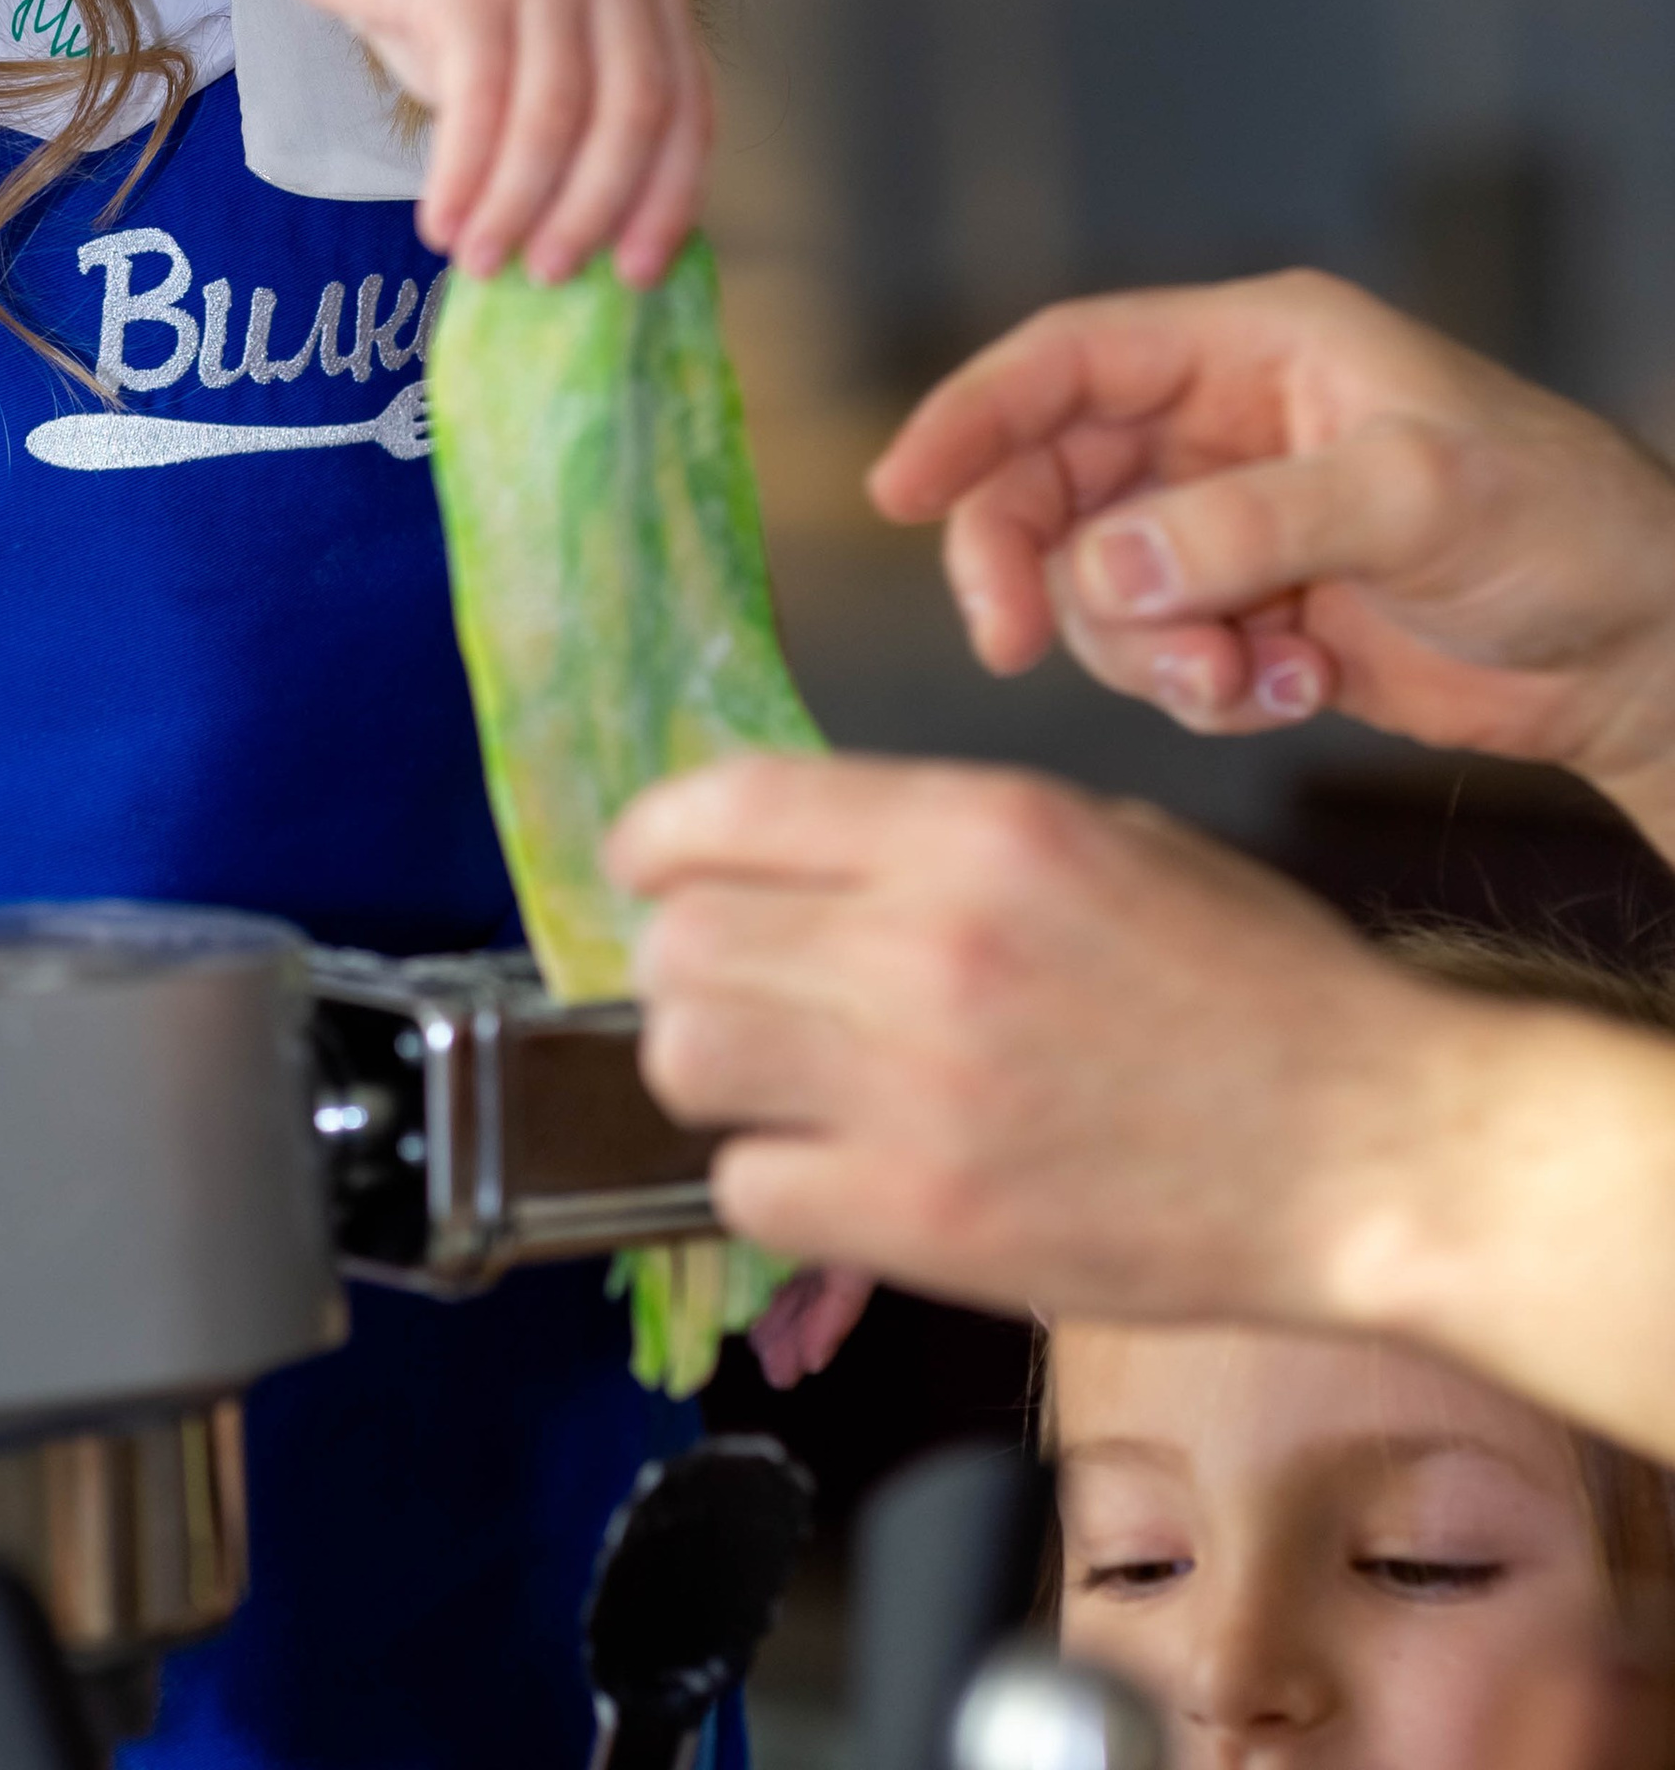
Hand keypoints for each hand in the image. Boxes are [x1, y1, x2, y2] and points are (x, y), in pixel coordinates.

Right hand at [247, 0, 710, 285]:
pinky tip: (441, 221)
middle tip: (548, 277)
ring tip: (481, 259)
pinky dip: (465, 175)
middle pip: (631, 118)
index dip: (667, 203)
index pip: (688, 110)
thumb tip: (596, 241)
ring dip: (517, 207)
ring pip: (556, 116)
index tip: (635, 276)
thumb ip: (576, 118)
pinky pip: (481, 99)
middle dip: (591, 214)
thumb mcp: (528, 46)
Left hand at [608, 752, 1464, 1332]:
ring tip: (777, 1075)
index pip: (726, 805)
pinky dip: (770, 1179)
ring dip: (714, 1064)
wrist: (1374, 1150)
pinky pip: (749, 1189)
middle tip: (731, 983)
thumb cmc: (1260, 990)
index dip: (657, 836)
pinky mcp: (930, 1219)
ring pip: (688, 1055)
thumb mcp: (1105, 834)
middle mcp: (925, 943)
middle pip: (679, 939)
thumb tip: (802, 849)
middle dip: (683, 957)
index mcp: (974, 827)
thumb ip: (941, 834)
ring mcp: (919, 1089)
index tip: (648, 863)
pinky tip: (834, 1166)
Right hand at [866, 273, 1674, 844]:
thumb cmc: (1566, 528)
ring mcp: (1234, 525)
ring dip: (1139, 650)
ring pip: (1096, 583)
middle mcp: (1226, 426)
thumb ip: (1250, 529)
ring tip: (1242, 685)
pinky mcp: (1254, 616)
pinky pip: (1160, 655)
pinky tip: (1296, 694)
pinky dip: (1201, 691)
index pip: (1069, 360)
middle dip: (1031, 564)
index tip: (896, 491)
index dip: (971, 416)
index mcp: (1256, 348)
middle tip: (1015, 647)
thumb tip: (1103, 567)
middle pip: (1053, 480)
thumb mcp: (1412, 503)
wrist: (1649, 651)